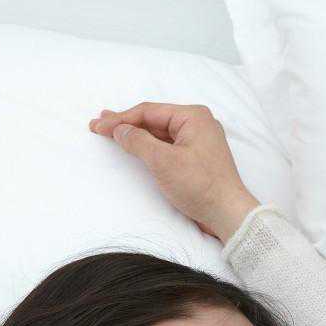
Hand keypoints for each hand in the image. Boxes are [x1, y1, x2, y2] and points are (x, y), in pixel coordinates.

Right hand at [90, 102, 261, 242]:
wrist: (228, 214)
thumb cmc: (201, 186)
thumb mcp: (163, 161)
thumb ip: (138, 142)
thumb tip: (119, 130)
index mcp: (193, 117)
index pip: (149, 112)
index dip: (120, 119)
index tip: (97, 126)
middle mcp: (198, 124)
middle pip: (154, 120)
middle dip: (126, 123)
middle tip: (100, 124)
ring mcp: (199, 141)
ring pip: (161, 133)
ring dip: (137, 134)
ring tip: (113, 132)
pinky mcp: (197, 158)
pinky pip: (168, 146)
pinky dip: (150, 146)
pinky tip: (137, 146)